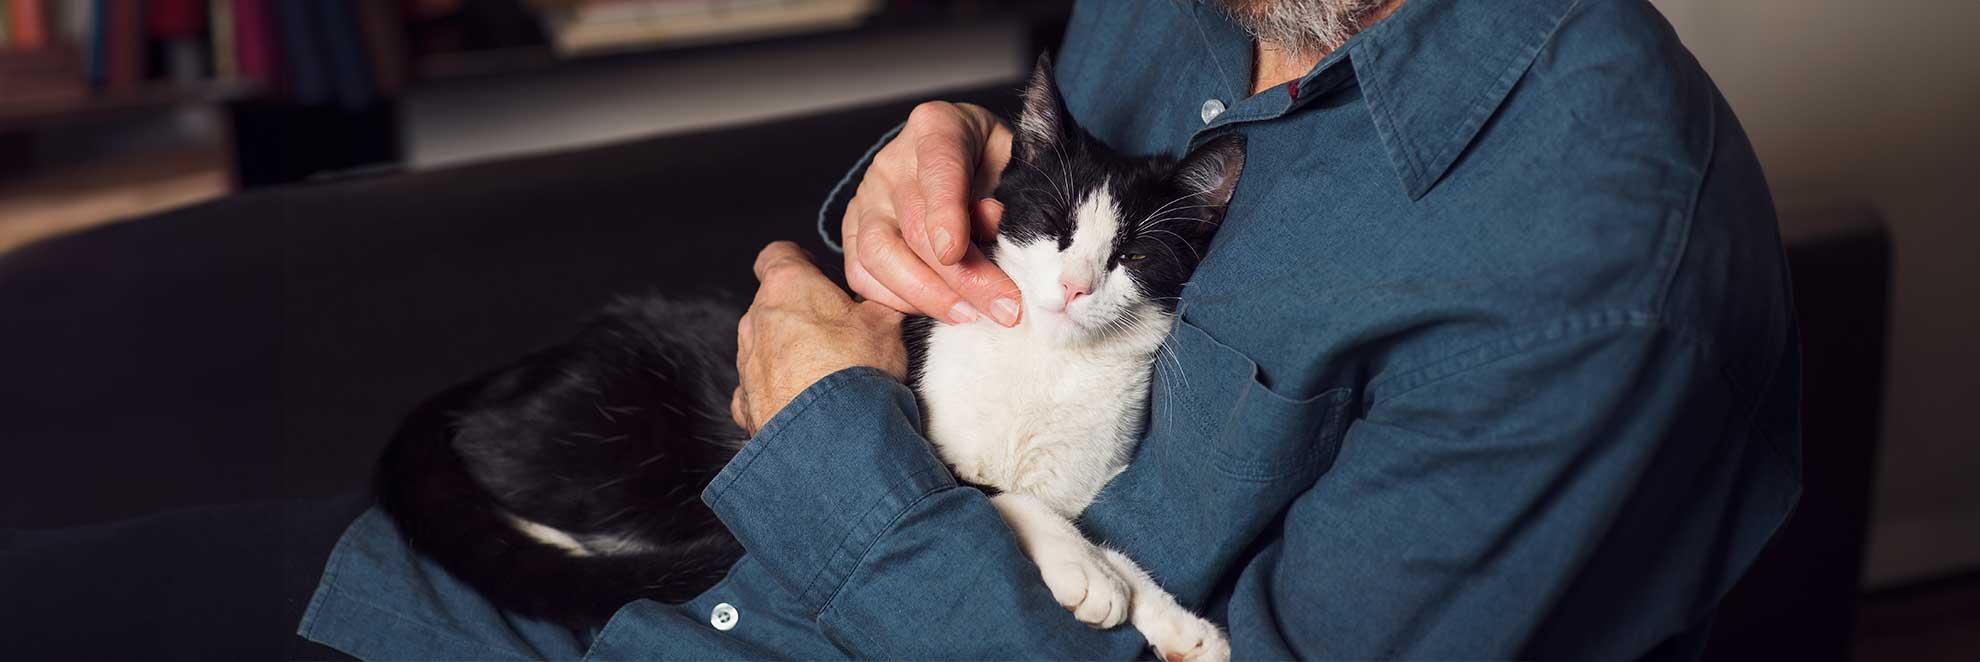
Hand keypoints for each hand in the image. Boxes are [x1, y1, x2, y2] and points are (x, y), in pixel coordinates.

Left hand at [732, 242, 908, 434]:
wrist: (834, 436)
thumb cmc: (857, 372)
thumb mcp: (886, 322)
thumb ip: (879, 302)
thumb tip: (887, 298)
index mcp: (787, 287)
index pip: (778, 255)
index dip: (798, 260)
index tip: (815, 270)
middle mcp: (757, 320)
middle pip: (774, 304)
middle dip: (801, 314)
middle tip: (838, 331)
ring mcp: (747, 363)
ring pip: (765, 347)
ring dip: (789, 353)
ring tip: (828, 374)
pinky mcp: (747, 403)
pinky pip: (759, 389)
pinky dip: (778, 392)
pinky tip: (804, 403)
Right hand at [843, 101, 1022, 326]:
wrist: (960, 158)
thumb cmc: (992, 161)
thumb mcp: (1014, 160)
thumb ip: (1008, 189)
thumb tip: (989, 225)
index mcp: (936, 128)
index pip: (937, 169)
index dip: (945, 213)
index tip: (955, 253)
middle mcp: (892, 162)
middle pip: (915, 227)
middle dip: (962, 276)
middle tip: (1003, 308)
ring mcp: (867, 198)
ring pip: (880, 254)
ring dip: (927, 295)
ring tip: (969, 317)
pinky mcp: (854, 232)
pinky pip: (862, 275)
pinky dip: (898, 300)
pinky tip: (938, 311)